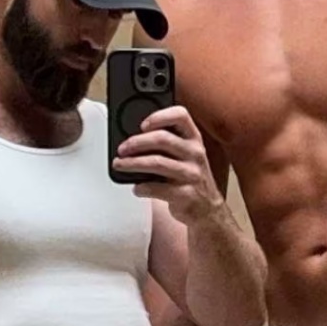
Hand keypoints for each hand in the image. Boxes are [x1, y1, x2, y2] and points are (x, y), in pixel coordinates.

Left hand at [112, 103, 221, 223]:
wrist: (208, 209)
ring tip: (119, 165)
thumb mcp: (185, 155)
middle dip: (136, 142)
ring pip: (157, 163)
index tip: (142, 125)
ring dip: (132, 163)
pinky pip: (157, 188)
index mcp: (194, 139)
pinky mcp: (186, 195)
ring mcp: (191, 174)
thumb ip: (166, 144)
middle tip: (122, 149)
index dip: (159, 116)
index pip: (180, 116)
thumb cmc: (189, 178)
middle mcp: (195, 154)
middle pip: (162, 138)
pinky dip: (141, 187)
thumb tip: (131, 140)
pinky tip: (137, 188)